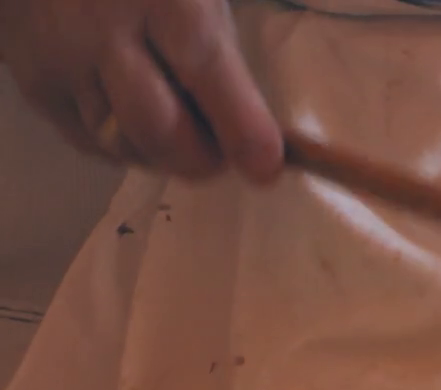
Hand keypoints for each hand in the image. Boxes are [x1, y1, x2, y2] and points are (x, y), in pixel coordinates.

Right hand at [0, 0, 281, 181]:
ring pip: (121, 143)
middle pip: (157, 127)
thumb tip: (260, 136)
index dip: (240, 128)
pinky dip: (124, 148)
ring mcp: (63, 58)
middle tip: (218, 159)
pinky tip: (136, 124)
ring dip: (163, 157)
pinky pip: (89, 142)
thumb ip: (219, 53)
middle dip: (198, 161)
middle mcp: (105, 29)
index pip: (207, 71)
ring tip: (179, 136)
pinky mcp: (35, 82)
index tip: (265, 169)